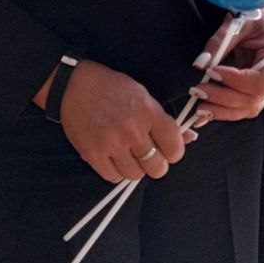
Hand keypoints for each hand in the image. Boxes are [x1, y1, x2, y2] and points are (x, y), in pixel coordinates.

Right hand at [58, 60, 186, 183]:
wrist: (74, 85)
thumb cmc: (112, 88)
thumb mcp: (144, 96)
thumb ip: (164, 120)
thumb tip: (189, 137)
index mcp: (149, 112)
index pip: (175, 147)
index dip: (174, 152)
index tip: (168, 149)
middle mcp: (133, 130)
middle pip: (158, 168)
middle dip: (157, 164)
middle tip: (150, 156)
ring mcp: (112, 143)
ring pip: (136, 175)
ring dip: (135, 169)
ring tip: (130, 156)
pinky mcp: (93, 153)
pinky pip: (113, 177)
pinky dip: (116, 172)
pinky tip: (115, 159)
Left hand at [190, 3, 263, 126]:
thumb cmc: (255, 14)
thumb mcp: (237, 22)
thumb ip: (219, 42)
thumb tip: (200, 64)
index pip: (260, 80)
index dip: (236, 81)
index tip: (213, 72)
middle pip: (253, 99)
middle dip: (224, 98)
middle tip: (198, 90)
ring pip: (248, 108)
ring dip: (223, 111)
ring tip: (199, 107)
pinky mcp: (252, 89)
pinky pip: (241, 107)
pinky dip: (223, 112)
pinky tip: (205, 114)